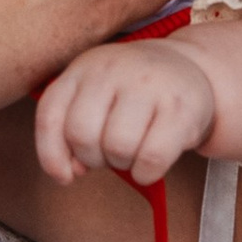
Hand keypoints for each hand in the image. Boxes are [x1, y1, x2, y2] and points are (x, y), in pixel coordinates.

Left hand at [37, 36, 218, 185]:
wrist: (191, 68)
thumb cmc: (134, 93)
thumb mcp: (94, 96)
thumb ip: (70, 130)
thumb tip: (70, 171)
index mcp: (83, 67)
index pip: (50, 115)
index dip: (51, 155)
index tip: (66, 175)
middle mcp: (112, 69)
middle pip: (82, 134)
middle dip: (93, 159)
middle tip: (110, 154)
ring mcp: (147, 84)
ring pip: (117, 147)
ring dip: (123, 165)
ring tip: (133, 153)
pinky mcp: (179, 107)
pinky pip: (152, 157)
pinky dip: (146, 174)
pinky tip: (149, 166)